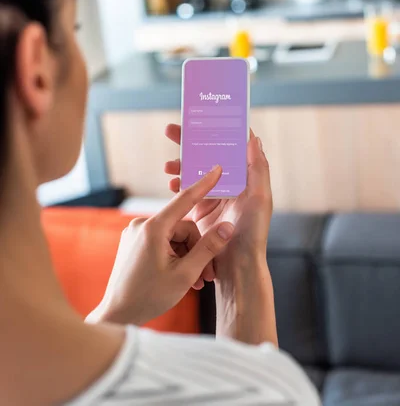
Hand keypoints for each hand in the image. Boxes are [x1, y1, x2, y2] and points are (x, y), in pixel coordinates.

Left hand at [87, 166, 234, 326]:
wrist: (117, 315)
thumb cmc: (148, 297)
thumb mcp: (185, 274)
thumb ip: (208, 248)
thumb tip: (227, 227)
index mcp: (153, 228)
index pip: (184, 199)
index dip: (204, 184)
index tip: (216, 169)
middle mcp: (142, 224)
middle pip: (183, 227)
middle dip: (198, 250)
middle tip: (206, 276)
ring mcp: (136, 233)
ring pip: (174, 236)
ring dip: (188, 257)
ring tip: (194, 282)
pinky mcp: (134, 242)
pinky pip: (163, 242)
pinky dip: (175, 256)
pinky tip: (181, 277)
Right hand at [165, 125, 271, 259]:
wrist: (237, 267)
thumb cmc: (253, 234)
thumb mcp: (261, 199)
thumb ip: (258, 168)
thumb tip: (253, 137)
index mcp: (245, 177)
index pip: (228, 146)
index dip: (214, 131)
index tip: (199, 118)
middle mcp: (230, 183)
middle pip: (207, 154)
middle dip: (189, 141)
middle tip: (171, 130)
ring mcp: (214, 196)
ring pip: (194, 171)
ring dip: (180, 164)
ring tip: (168, 166)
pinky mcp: (201, 210)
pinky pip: (187, 191)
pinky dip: (178, 184)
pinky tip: (171, 184)